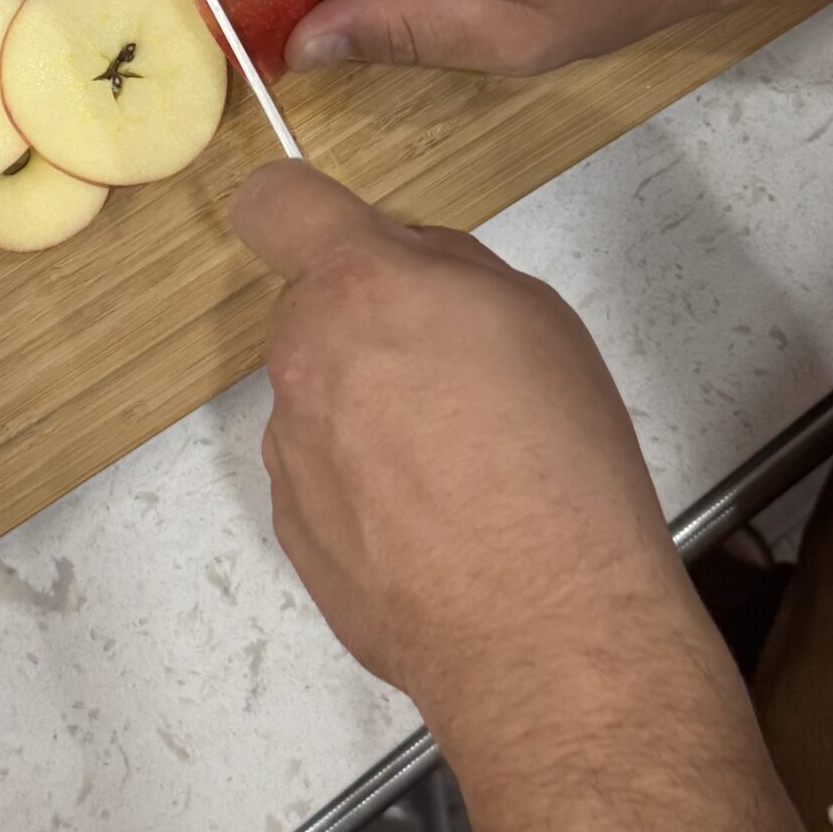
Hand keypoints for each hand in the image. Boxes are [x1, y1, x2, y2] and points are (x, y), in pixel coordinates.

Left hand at [234, 159, 832, 831]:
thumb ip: (448, 269)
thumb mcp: (536, 316)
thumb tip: (405, 267)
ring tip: (459, 471)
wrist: (543, 627)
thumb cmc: (557, 459)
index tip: (328, 233)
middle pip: (315, 313)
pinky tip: (436, 527)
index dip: (297, 210)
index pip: (274, 205)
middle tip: (457, 378)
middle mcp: (303, 361)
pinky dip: (364, 488)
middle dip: (370, 328)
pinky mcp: (293, 528)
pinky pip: (323, 475)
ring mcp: (290, 451)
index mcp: (359, 289)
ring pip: (320, 398)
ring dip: (367, 412)